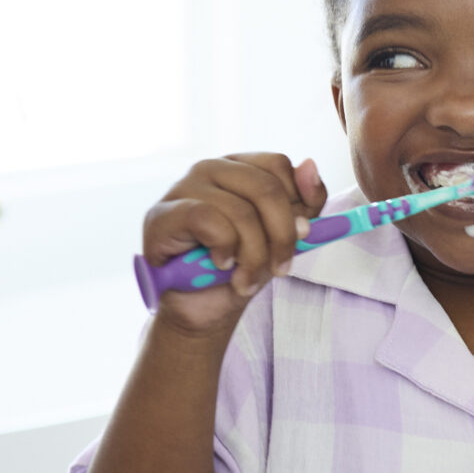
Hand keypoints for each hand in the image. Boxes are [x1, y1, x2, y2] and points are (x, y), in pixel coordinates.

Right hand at [142, 153, 328, 334]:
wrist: (203, 307)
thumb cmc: (242, 265)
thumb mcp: (285, 234)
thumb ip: (306, 201)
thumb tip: (310, 165)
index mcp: (240, 167)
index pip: (279, 166)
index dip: (298, 204)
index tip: (302, 239)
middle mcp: (211, 168)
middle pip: (266, 188)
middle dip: (282, 236)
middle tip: (280, 269)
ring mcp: (183, 187)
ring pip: (241, 212)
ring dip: (254, 256)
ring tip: (247, 279)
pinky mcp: (163, 214)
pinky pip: (208, 220)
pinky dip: (224, 249)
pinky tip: (221, 264)